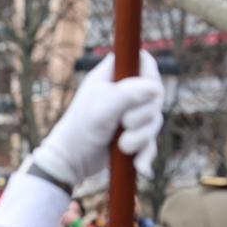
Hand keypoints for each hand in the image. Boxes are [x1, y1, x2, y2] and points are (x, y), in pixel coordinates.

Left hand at [34, 52, 164, 184]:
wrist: (71, 162)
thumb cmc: (80, 129)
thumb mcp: (102, 109)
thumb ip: (127, 95)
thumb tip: (156, 88)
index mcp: (112, 75)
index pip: (143, 61)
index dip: (149, 74)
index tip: (145, 90)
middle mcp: (124, 91)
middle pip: (155, 93)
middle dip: (144, 114)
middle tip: (124, 123)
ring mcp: (130, 113)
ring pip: (155, 119)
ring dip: (141, 137)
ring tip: (122, 146)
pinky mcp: (134, 134)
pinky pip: (151, 141)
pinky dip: (146, 153)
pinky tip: (138, 165)